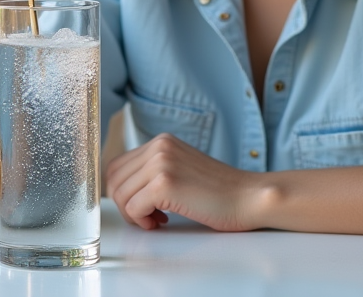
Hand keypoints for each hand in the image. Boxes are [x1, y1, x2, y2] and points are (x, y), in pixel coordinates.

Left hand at [106, 133, 264, 231]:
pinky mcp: (164, 183)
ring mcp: (161, 162)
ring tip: (156, 219)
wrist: (249, 197)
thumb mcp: (181, 170)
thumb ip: (154, 172)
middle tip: (147, 216)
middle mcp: (159, 146)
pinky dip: (142, 220)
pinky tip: (162, 222)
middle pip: (114, 179)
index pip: (117, 165)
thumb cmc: (220, 192)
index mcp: (161, 141)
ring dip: (133, 214)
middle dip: (125, 204)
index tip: (140, 205)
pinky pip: (133, 207)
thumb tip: (123, 191)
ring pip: (120, 194)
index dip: (124, 191)